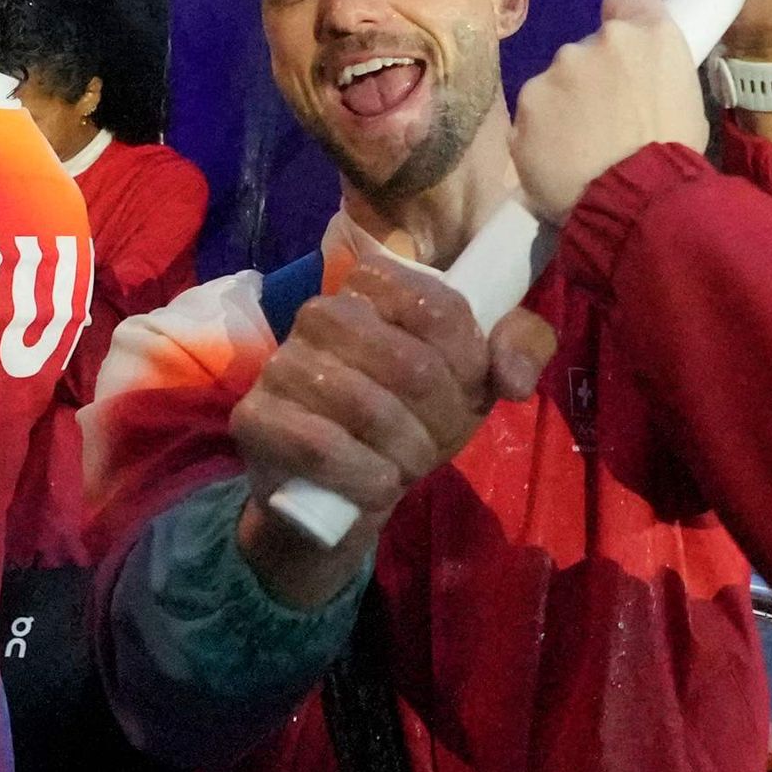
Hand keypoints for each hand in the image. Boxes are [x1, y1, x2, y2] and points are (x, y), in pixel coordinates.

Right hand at [229, 251, 499, 607]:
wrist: (345, 487)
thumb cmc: (416, 415)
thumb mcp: (478, 378)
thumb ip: (518, 351)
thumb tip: (514, 376)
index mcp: (374, 284)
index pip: (440, 306)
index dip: (470, 361)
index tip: (472, 391)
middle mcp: (322, 311)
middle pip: (411, 364)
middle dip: (442, 418)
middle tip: (440, 443)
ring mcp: (282, 362)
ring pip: (369, 408)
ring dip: (407, 452)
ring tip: (408, 465)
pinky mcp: (254, 416)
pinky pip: (320, 446)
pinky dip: (364, 476)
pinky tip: (377, 485)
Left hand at [509, 0, 702, 225]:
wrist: (637, 202)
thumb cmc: (675, 156)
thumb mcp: (687, 102)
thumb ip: (654, 76)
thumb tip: (637, 84)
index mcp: (647, 34)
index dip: (621, 20)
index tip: (622, 51)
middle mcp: (596, 43)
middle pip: (586, 49)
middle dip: (591, 78)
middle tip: (605, 120)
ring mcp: (554, 74)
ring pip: (555, 84)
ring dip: (564, 107)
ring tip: (579, 150)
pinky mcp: (525, 109)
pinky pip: (533, 118)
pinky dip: (541, 135)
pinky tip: (558, 163)